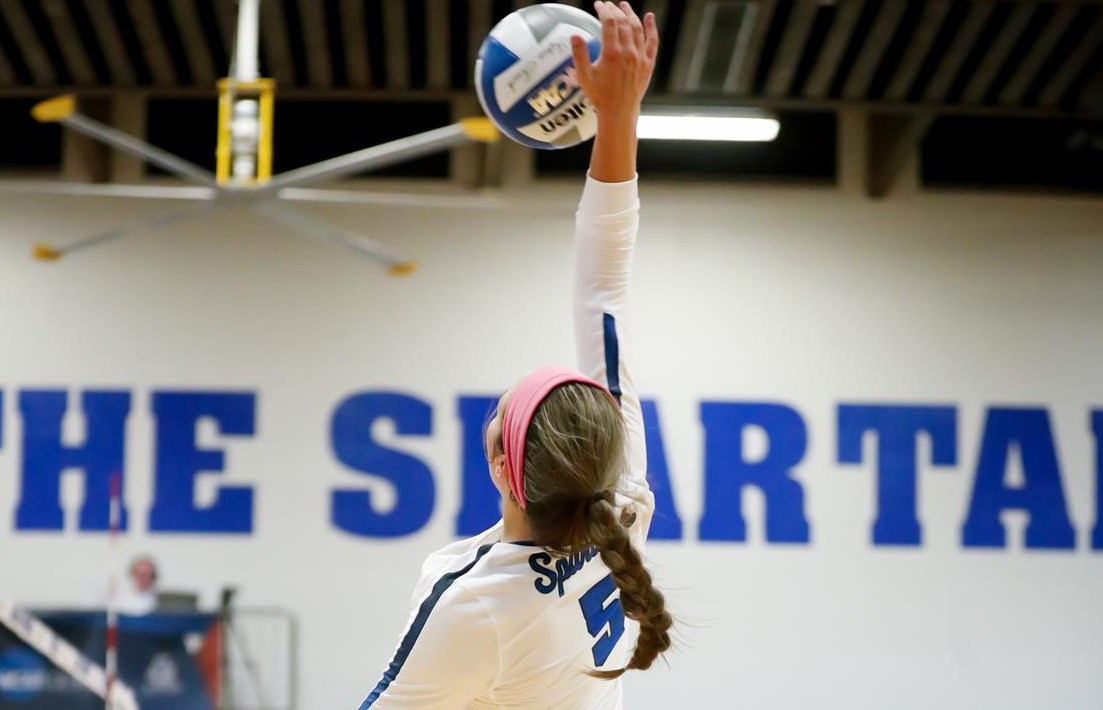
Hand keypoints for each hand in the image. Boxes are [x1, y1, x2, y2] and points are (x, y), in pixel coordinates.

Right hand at [570, 2, 659, 123]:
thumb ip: (579, 55)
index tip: (599, 5)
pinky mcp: (648, 63)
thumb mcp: (584, 77)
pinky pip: (652, 42)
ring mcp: (640, 57)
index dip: (604, 10)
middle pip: (623, 22)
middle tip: (608, 5)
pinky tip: (649, 16)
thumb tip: (575, 35)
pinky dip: (651, 27)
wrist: (619, 111)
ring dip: (630, 14)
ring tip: (624, 5)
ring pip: (637, 28)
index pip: (609, 23)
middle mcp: (628, 52)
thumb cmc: (600, 95)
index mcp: (611, 53)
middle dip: (615, 10)